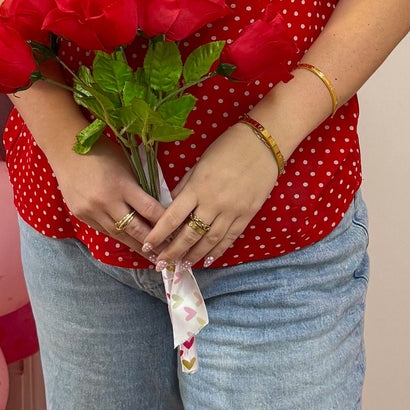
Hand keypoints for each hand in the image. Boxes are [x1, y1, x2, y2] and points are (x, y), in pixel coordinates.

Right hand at [48, 136, 162, 254]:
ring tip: (152, 256)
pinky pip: (104, 230)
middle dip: (153, 243)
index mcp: (122, 185)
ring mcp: (92, 211)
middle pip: (135, 229)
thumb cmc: (101, 151)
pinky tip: (130, 243)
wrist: (66, 149)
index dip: (164, 222)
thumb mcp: (126, 164)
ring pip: (119, 235)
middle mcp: (107, 202)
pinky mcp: (82, 216)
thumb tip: (155, 206)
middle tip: (168, 254)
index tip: (177, 231)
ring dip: (137, 246)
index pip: (149, 210)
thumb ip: (138, 186)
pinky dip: (118, 236)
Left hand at [144, 124, 277, 268]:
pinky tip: (208, 259)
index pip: (173, 217)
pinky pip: (230, 238)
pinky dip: (218, 251)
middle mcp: (213, 203)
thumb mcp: (200, 163)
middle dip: (173, 252)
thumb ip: (185, 186)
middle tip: (162, 264)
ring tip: (182, 265)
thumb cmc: (227, 147)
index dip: (158, 234)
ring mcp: (231, 211)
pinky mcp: (247, 215)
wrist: (262, 144)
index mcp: (197, 187)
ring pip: (210, 241)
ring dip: (194, 256)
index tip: (147, 245)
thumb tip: (171, 205)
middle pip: (190, 235)